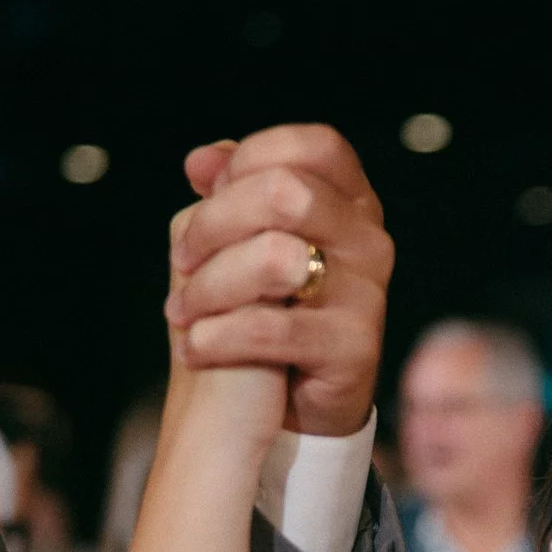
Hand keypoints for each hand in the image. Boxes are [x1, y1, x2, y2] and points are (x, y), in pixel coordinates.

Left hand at [165, 124, 393, 437]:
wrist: (296, 404)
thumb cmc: (271, 309)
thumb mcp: (251, 239)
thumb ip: (233, 191)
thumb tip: (200, 160)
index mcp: (352, 203)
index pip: (312, 147)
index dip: (252, 159)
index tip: (208, 193)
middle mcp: (369, 240)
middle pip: (286, 192)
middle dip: (215, 222)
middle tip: (182, 258)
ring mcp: (368, 294)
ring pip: (275, 257)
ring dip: (209, 284)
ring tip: (181, 309)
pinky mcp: (355, 349)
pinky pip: (270, 328)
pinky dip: (216, 336)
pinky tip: (194, 347)